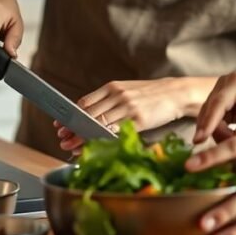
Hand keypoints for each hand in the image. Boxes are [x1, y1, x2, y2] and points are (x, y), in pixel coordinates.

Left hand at [55, 77, 212, 151]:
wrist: (175, 92)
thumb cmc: (150, 94)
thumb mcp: (127, 90)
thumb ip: (108, 99)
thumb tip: (87, 113)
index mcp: (113, 86)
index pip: (85, 102)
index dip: (70, 115)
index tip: (59, 125)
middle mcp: (119, 95)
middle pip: (88, 114)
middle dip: (72, 129)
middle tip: (61, 139)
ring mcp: (129, 108)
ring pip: (99, 125)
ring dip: (83, 138)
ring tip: (71, 147)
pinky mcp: (140, 120)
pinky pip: (117, 133)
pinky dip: (103, 141)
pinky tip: (95, 148)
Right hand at [193, 68, 235, 144]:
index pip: (219, 102)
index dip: (209, 121)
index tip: (200, 139)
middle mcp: (224, 84)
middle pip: (209, 110)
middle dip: (212, 132)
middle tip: (229, 151)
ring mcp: (220, 92)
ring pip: (208, 117)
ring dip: (217, 134)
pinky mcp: (221, 103)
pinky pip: (213, 121)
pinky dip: (219, 133)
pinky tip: (231, 142)